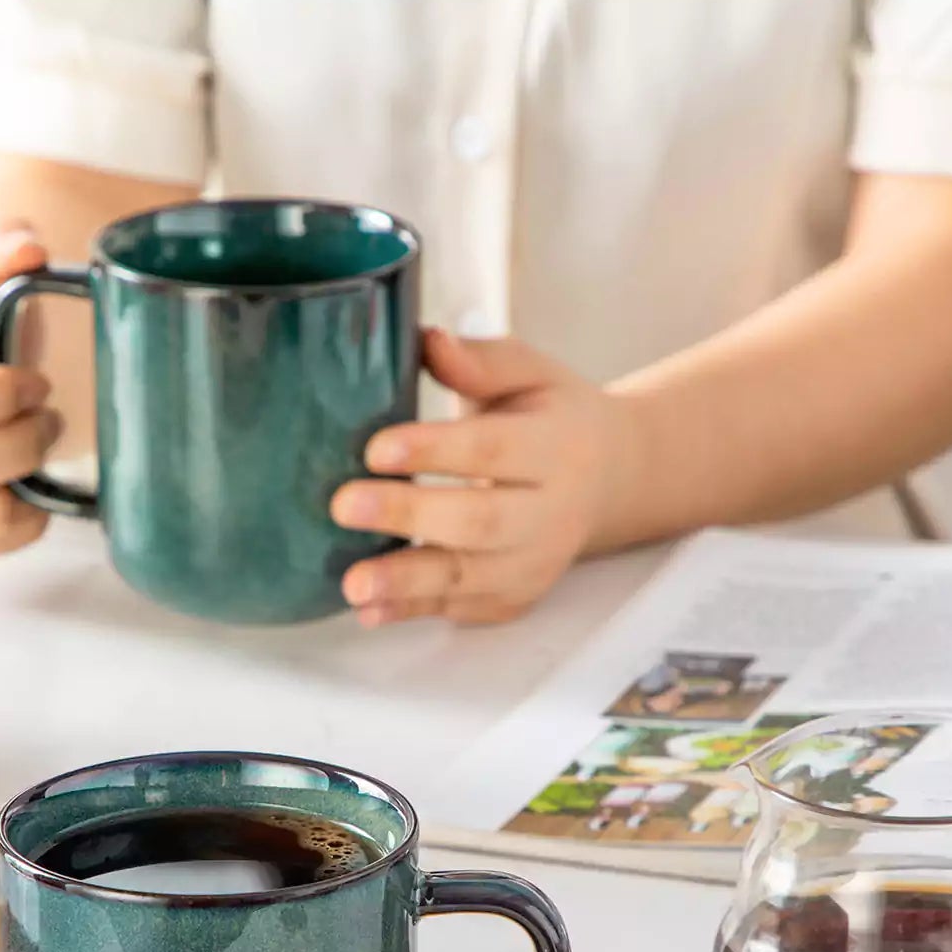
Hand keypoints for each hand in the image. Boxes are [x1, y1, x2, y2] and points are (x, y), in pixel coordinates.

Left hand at [329, 327, 643, 624]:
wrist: (609, 479)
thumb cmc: (550, 416)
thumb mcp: (530, 373)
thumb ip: (479, 361)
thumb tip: (426, 340)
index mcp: (558, 446)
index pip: (493, 449)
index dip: (434, 451)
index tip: (375, 449)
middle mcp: (554, 512)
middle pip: (479, 520)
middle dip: (409, 515)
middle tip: (343, 507)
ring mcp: (535, 563)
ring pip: (469, 576)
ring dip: (406, 583)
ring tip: (353, 583)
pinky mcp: (514, 598)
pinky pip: (461, 609)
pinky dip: (412, 612)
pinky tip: (369, 610)